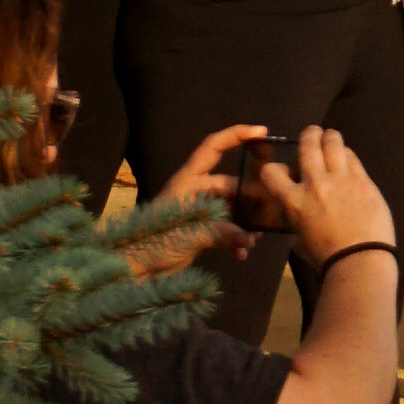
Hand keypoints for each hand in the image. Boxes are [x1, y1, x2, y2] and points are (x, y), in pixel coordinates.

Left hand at [127, 120, 262, 280]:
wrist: (131, 272)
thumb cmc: (152, 245)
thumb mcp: (188, 236)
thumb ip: (221, 232)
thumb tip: (250, 237)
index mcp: (187, 181)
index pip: (213, 147)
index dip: (237, 135)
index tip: (263, 132)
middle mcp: (194, 191)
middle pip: (230, 183)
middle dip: (251, 196)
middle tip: (272, 207)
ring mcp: (197, 211)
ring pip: (231, 207)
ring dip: (245, 221)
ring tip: (257, 237)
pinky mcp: (198, 230)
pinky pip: (224, 227)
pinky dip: (235, 238)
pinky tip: (242, 252)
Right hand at [250, 123, 395, 273]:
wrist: (360, 259)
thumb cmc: (327, 259)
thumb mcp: (300, 243)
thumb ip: (297, 227)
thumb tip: (298, 226)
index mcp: (294, 202)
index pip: (272, 173)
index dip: (272, 169)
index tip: (278, 169)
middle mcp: (315, 184)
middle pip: (308, 145)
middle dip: (308, 135)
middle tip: (311, 134)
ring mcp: (341, 179)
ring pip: (333, 143)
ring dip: (330, 137)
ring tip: (330, 138)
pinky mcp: (363, 180)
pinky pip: (353, 157)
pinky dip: (347, 155)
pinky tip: (347, 158)